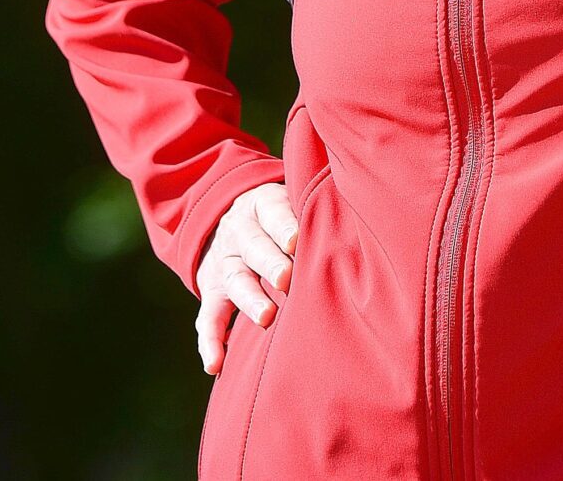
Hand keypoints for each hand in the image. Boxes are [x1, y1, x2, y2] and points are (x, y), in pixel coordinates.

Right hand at [195, 181, 299, 374]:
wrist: (231, 221)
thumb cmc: (281, 216)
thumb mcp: (290, 199)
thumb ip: (314, 210)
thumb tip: (354, 222)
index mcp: (262, 206)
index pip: (273, 213)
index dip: (283, 226)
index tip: (296, 240)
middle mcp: (239, 233)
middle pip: (254, 247)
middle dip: (270, 263)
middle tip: (286, 279)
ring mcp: (224, 264)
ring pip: (235, 280)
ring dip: (250, 299)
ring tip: (266, 317)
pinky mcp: (213, 292)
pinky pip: (208, 317)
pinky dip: (210, 341)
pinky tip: (215, 364)